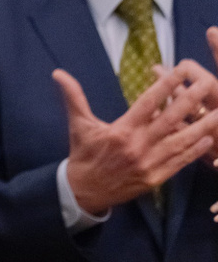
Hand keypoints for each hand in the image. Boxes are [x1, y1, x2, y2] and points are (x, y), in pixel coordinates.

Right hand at [57, 61, 217, 216]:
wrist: (82, 192)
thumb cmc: (83, 155)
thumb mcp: (79, 125)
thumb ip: (74, 97)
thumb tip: (58, 73)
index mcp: (121, 130)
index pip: (149, 103)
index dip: (166, 85)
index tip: (182, 69)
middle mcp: (137, 145)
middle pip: (171, 118)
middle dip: (192, 99)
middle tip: (209, 81)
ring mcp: (149, 163)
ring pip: (181, 140)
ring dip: (203, 125)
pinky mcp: (155, 178)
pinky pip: (179, 162)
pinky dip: (195, 151)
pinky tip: (209, 138)